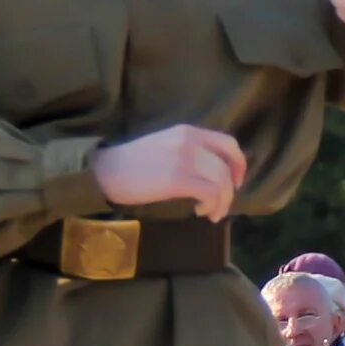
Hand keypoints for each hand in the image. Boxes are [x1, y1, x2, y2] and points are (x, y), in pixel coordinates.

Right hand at [94, 124, 247, 221]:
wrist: (105, 170)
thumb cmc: (134, 164)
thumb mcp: (167, 146)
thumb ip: (191, 152)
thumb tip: (216, 175)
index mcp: (188, 132)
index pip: (228, 143)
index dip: (239, 164)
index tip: (236, 182)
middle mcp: (190, 141)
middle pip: (227, 167)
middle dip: (230, 191)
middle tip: (222, 205)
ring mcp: (184, 159)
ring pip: (221, 182)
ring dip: (222, 202)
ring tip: (210, 213)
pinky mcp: (177, 179)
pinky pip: (209, 193)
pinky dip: (211, 206)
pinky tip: (200, 211)